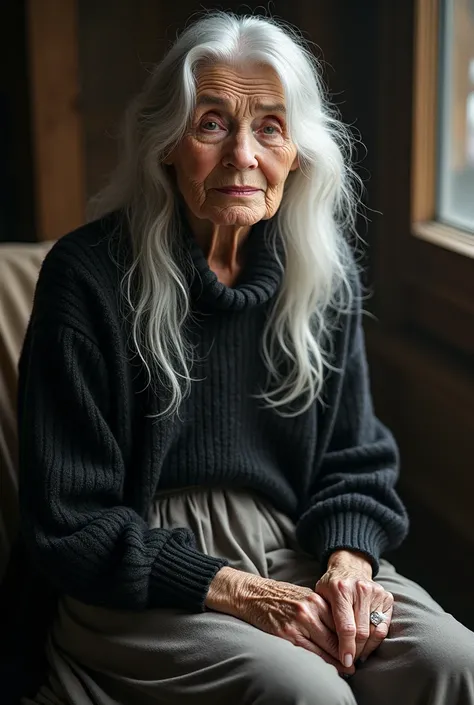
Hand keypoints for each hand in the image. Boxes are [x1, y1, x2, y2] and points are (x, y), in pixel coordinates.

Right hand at [205, 566, 354, 675]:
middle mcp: (310, 610)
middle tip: (355, 665)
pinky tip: (327, 668)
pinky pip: (309, 654)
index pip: (342, 623)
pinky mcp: (286, 634)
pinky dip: (320, 663)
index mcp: (317, 600)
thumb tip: (342, 631)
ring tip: (346, 670)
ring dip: (337, 662)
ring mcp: (298, 623)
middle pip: (336, 637)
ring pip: (325, 648)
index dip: (352, 640)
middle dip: (348, 653)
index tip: (358, 650)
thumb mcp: (305, 597)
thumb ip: (322, 611)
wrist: (254, 595)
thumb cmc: (282, 598)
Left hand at [315, 550, 392, 667]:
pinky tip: (368, 646)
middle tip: (349, 661)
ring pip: (374, 631)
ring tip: (358, 656)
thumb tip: (325, 649)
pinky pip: (384, 626)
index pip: (346, 627)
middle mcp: (360, 589)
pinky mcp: (386, 597)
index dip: (346, 647)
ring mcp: (375, 592)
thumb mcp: (320, 596)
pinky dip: (376, 640)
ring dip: (366, 648)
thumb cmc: (331, 585)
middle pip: (362, 632)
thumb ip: (322, 617)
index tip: (345, 662)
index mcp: (340, 589)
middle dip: (355, 651)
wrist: (349, 566)